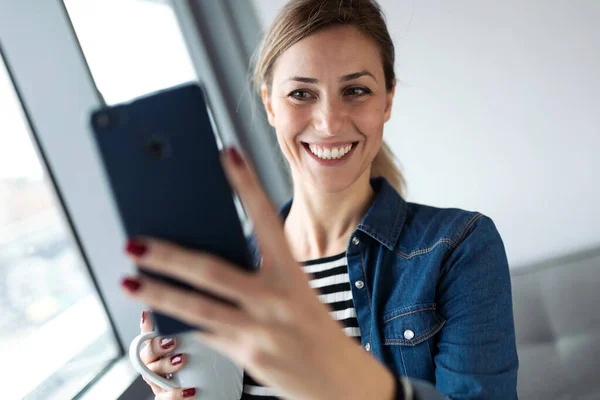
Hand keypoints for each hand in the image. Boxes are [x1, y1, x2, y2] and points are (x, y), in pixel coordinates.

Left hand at [120, 147, 395, 399]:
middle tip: (135, 241)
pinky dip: (179, 322)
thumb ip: (259, 278)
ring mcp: (261, 329)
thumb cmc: (315, 331)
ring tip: (128, 280)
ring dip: (157, 292)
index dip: (247, 184)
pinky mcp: (248, 356)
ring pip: (198, 306)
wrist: (342, 383)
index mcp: (294, 275)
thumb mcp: (297, 296)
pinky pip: (205, 333)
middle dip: (169, 254)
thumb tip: (207, 262)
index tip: (227, 154)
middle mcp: (278, 299)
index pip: (268, 220)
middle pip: (213, 269)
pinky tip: (156, 313)